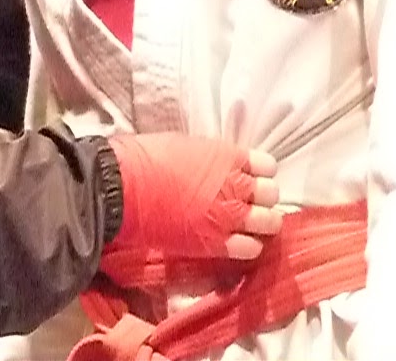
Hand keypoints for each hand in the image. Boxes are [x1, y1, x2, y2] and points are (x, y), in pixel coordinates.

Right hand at [103, 135, 280, 277]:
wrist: (123, 187)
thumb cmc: (147, 159)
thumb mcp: (188, 146)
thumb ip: (212, 159)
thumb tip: (217, 167)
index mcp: (229, 156)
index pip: (267, 166)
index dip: (261, 173)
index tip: (252, 178)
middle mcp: (236, 185)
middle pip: (272, 194)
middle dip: (264, 199)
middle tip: (250, 203)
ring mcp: (228, 216)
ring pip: (270, 222)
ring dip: (263, 224)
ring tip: (249, 226)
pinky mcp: (215, 243)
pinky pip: (250, 249)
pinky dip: (250, 247)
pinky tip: (238, 244)